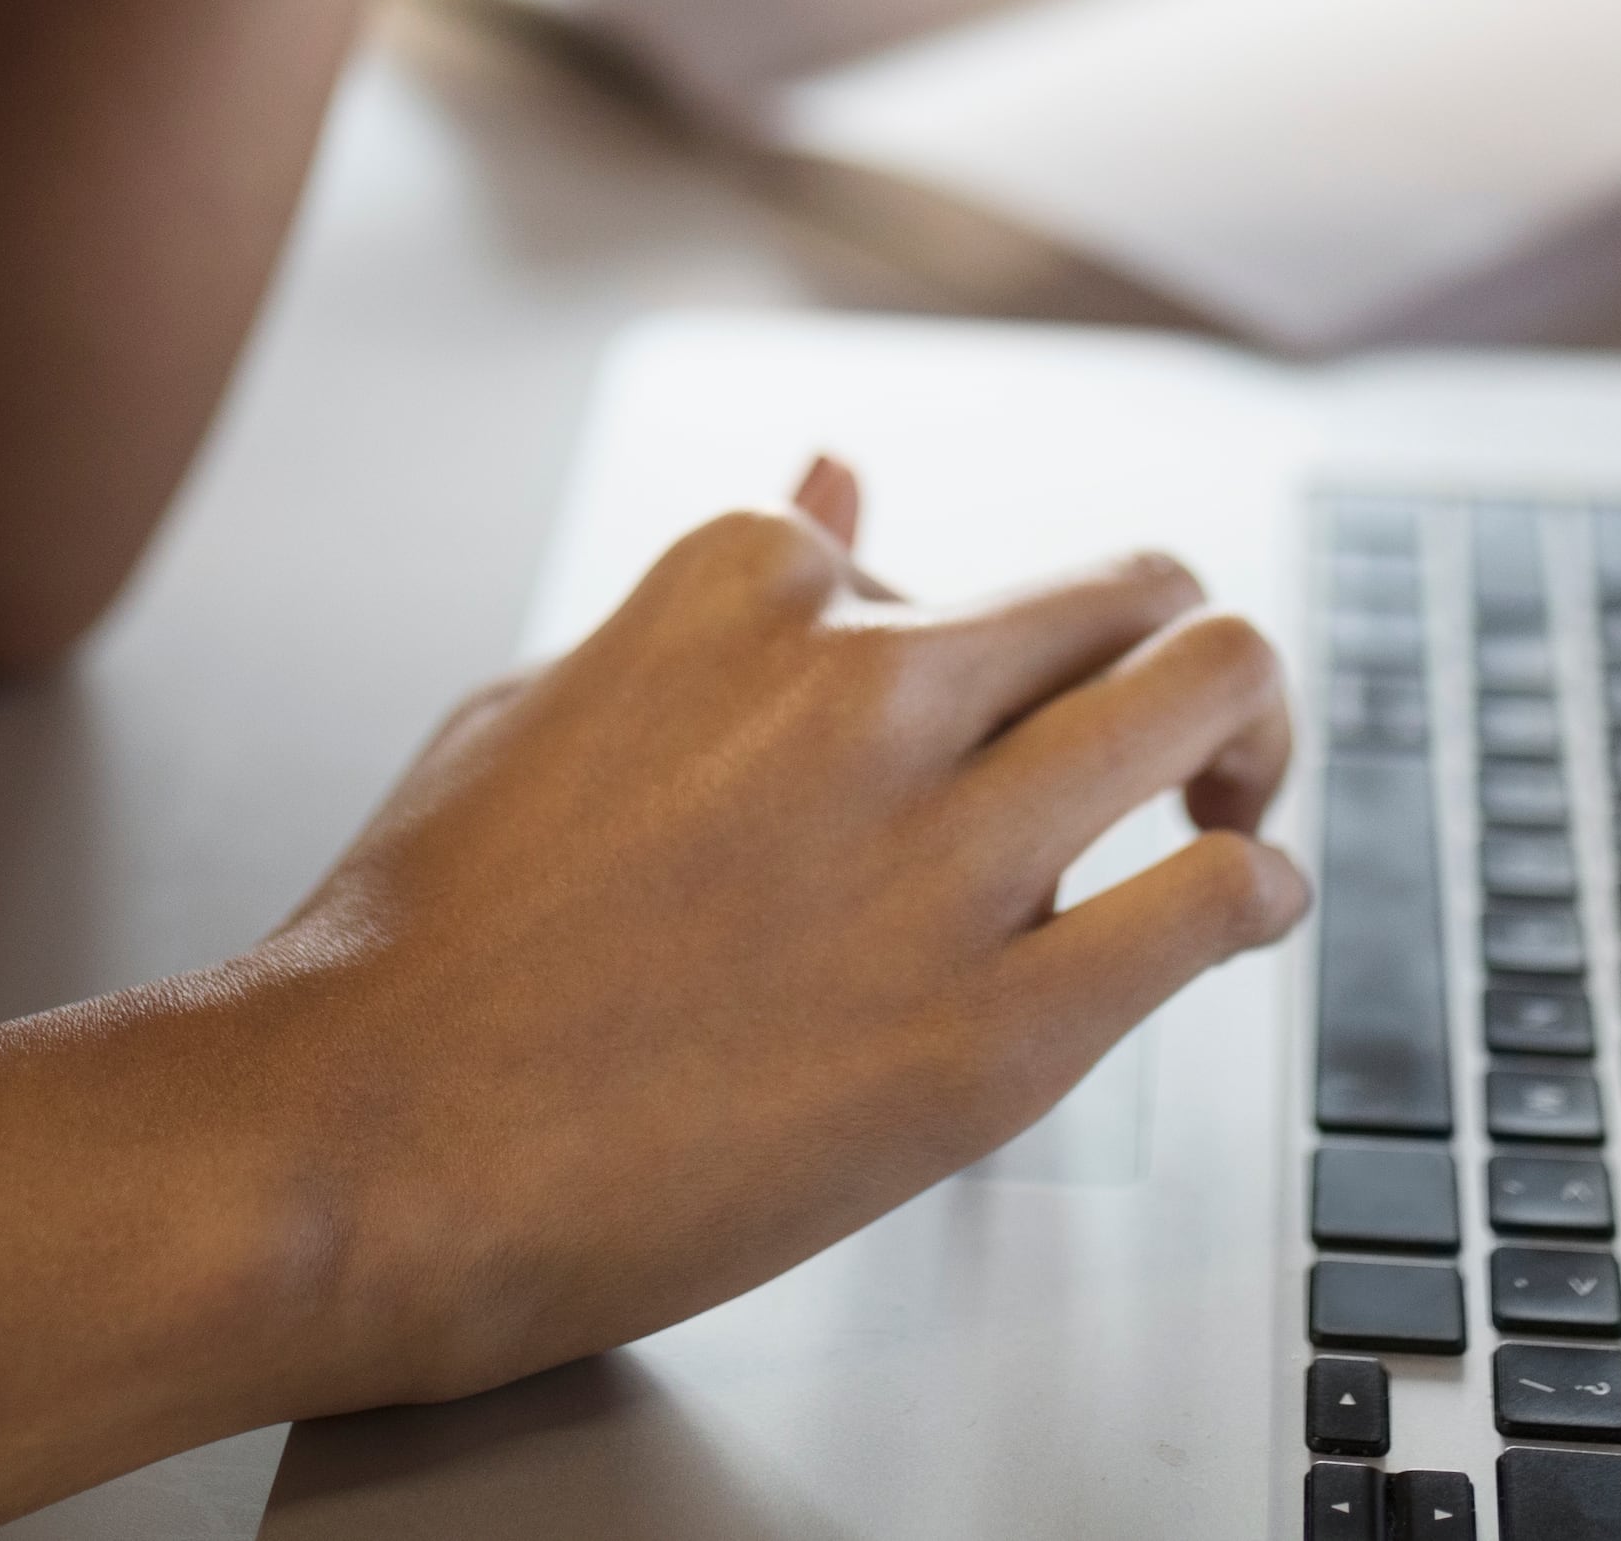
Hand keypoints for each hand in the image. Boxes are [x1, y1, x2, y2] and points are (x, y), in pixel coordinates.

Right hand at [212, 464, 1304, 1412]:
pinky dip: (1256, 889)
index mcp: (753, 586)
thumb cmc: (425, 943)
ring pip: (1214, 692)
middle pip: (1136, 592)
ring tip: (1228, 802)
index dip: (960, 655)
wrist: (363, 1147)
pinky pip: (1219, 900)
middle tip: (1174, 734)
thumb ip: (734, 595)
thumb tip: (844, 474)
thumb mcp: (558, 694)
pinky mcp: (1001, 1024)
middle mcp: (866, 687)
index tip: (941, 740)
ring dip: (1249, 737)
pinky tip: (1235, 912)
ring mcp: (943, 853)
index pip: (949, 564)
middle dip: (1172, 645)